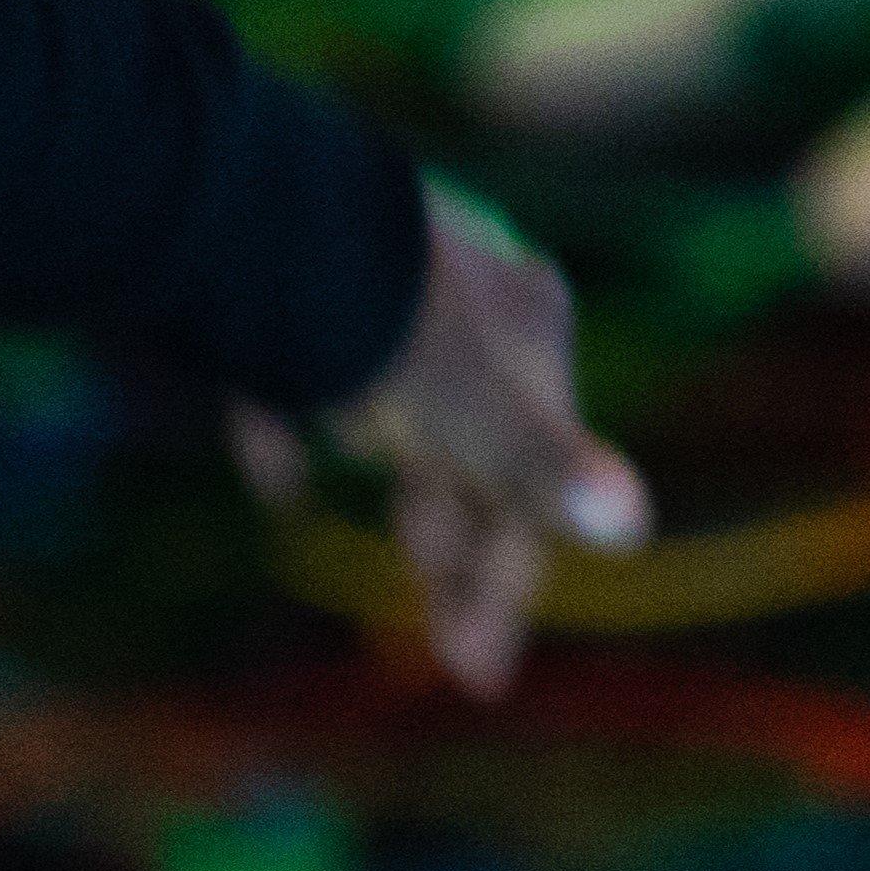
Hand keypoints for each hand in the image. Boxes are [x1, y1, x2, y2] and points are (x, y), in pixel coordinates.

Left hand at [230, 180, 650, 696]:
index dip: (505, 587)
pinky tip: (279, 483)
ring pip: (397, 412)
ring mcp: (378, 288)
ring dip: (396, 477)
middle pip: (468, 457)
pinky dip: (292, 435)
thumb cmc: (362, 302)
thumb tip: (631, 526)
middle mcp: (463, 303)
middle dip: (451, 547)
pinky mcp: (288, 286)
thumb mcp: (455, 392)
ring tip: (378, 536)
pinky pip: (299, 375)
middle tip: (437, 647)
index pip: (534, 485)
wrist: (238, 192)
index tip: (476, 678)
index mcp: (522, 328)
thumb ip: (534, 460)